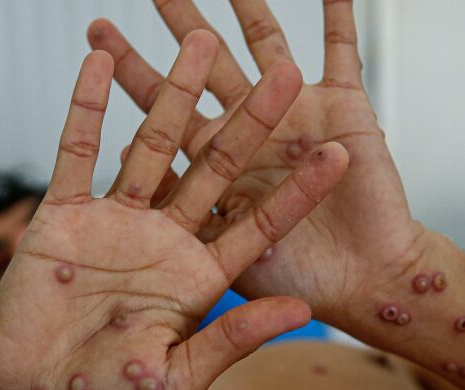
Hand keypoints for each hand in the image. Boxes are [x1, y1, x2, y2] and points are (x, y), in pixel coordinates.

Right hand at [0, 35, 348, 389]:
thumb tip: (299, 311)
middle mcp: (166, 240)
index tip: (337, 153)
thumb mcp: (177, 380)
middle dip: (250, 122)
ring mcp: (117, 222)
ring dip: (177, 96)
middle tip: (284, 74)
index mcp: (200, 278)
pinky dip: (87, 108)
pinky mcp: (65, 214)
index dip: (298, 190)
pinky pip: (77, 151)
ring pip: (154, 147)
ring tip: (201, 42)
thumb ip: (233, 339)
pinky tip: (102, 65)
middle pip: (218, 169)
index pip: (259, 223)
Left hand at [88, 0, 423, 325]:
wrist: (367, 287)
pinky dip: (337, 14)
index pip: (165, 113)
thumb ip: (180, 211)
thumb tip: (124, 161)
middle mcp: (252, 135)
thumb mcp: (225, 253)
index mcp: (218, 166)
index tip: (98, 40)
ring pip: (262, 48)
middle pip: (205, 69)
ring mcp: (297, 117)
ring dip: (242, 8)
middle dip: (177, 29)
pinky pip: (340, 50)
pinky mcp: (343, 109)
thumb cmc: (301, 281)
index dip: (134, 75)